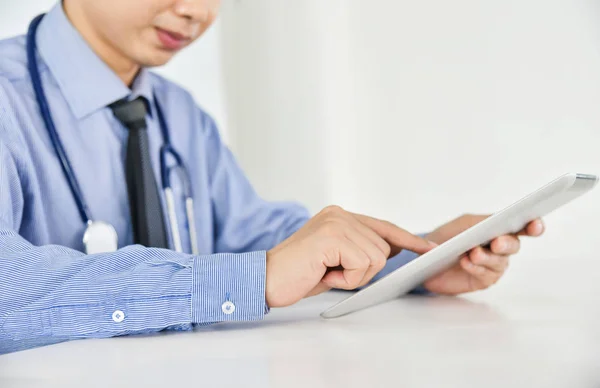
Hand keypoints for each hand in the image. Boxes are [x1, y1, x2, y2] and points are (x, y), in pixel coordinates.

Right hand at [265, 206, 435, 306]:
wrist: (264, 280)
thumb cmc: (297, 274)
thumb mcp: (335, 261)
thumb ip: (360, 249)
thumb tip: (392, 249)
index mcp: (339, 216)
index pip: (383, 226)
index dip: (407, 239)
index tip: (427, 247)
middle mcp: (339, 214)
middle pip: (382, 248)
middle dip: (362, 270)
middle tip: (331, 272)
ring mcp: (335, 223)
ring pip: (375, 258)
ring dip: (353, 276)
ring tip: (326, 272)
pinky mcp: (332, 236)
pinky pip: (362, 264)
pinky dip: (346, 278)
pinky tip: (324, 274)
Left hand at [423, 214, 544, 294]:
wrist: (429, 258)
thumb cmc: (446, 238)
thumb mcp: (457, 226)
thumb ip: (470, 225)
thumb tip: (469, 230)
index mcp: (496, 227)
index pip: (520, 225)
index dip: (532, 225)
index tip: (536, 224)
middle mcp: (499, 246)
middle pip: (512, 245)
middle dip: (505, 244)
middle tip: (496, 243)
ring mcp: (493, 264)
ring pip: (498, 261)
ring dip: (486, 257)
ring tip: (473, 253)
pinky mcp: (483, 279)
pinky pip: (485, 274)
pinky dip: (475, 267)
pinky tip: (466, 262)